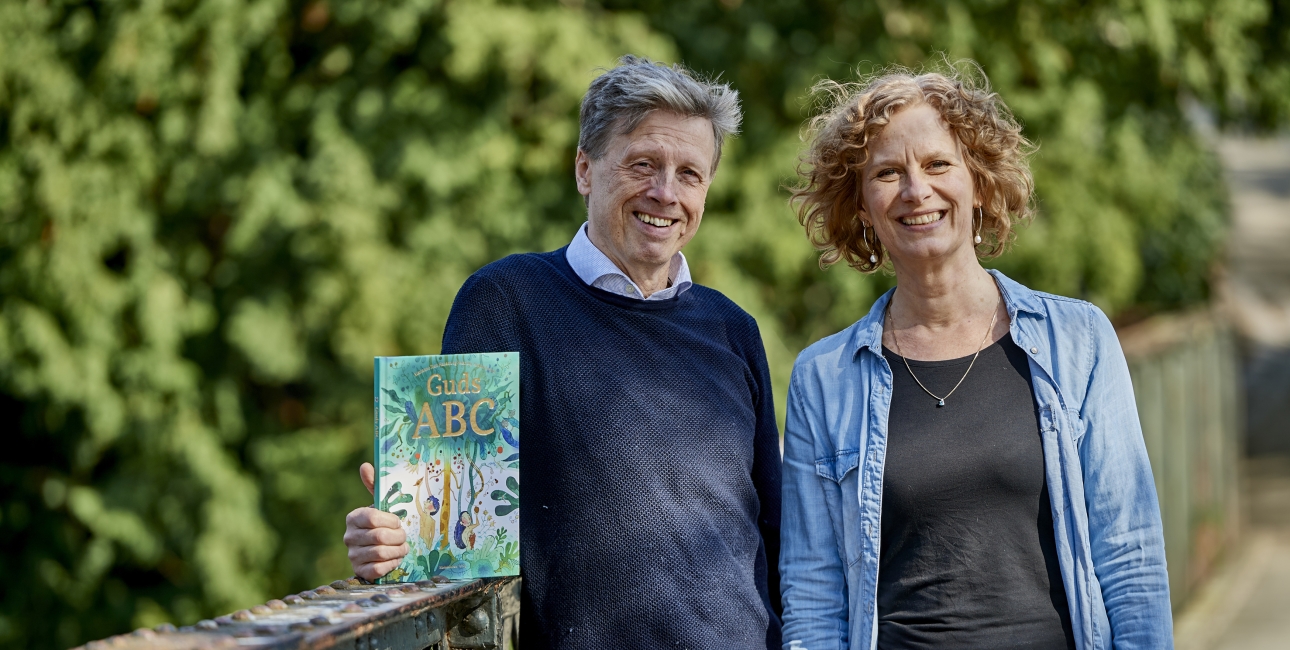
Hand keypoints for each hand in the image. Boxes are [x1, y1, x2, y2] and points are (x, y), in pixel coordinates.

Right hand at [344, 462, 407, 580]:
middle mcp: (349, 537)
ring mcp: (352, 555)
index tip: (399, 521)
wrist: (379, 552)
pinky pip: (378, 569)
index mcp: (353, 518)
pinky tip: (395, 559)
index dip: (390, 520)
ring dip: (398, 550)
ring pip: (381, 553)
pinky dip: (392, 564)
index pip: (372, 517)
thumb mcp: (381, 505)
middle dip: (398, 536)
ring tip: (403, 547)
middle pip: (379, 536)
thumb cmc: (383, 524)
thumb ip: (375, 486)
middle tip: (404, 536)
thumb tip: (365, 465)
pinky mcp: (359, 572)